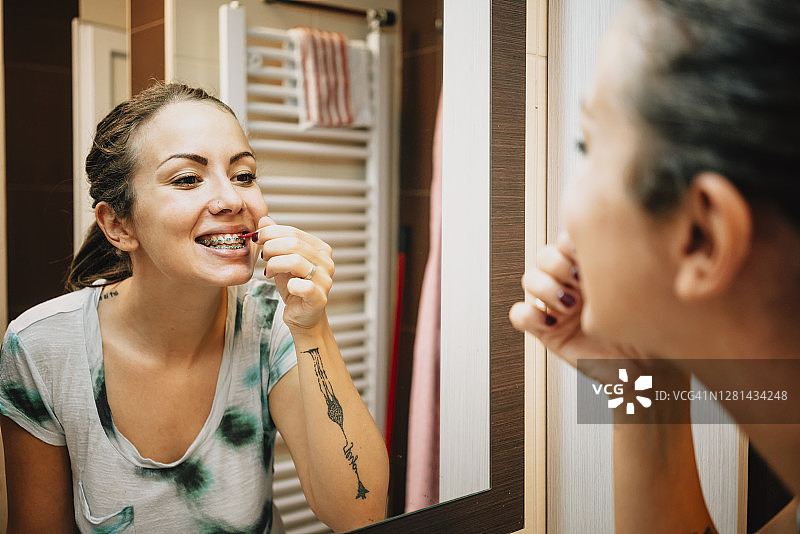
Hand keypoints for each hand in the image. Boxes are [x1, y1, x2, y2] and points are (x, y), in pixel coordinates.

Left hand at [254, 216, 334, 331]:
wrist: (302, 315)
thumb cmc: (293, 286)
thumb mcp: (282, 259)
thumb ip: (275, 239)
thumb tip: (264, 219)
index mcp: (320, 249)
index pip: (294, 232)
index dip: (271, 233)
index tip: (257, 238)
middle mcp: (326, 262)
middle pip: (294, 244)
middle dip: (271, 248)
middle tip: (262, 256)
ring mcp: (325, 280)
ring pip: (295, 261)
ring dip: (275, 264)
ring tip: (268, 271)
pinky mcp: (319, 298)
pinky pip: (302, 286)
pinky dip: (289, 285)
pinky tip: (285, 287)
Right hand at [509, 233, 664, 385]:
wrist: (648, 372)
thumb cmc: (651, 332)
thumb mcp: (644, 293)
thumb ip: (628, 266)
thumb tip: (625, 242)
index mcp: (593, 268)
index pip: (568, 240)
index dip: (572, 244)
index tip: (589, 257)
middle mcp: (571, 284)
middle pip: (544, 256)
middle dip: (558, 265)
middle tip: (579, 282)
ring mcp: (556, 306)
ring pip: (530, 279)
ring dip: (545, 288)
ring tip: (569, 306)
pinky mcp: (545, 331)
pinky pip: (520, 315)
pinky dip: (527, 315)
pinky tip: (550, 324)